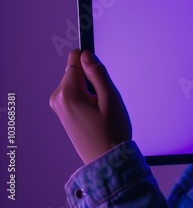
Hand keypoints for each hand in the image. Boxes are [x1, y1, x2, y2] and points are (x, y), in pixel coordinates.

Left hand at [50, 49, 131, 163]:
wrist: (106, 160)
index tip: (98, 63)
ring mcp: (58, 106)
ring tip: (101, 108)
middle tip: (104, 97)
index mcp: (68, 92)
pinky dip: (86, 98)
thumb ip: (98, 73)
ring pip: (77, 82)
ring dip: (90, 89)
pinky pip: (75, 93)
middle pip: (76, 71)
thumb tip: (86, 54)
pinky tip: (96, 113)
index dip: (89, 59)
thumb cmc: (112, 131)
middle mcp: (58, 98)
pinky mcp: (63, 113)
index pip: (75, 59)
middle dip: (92, 78)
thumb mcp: (111, 98)